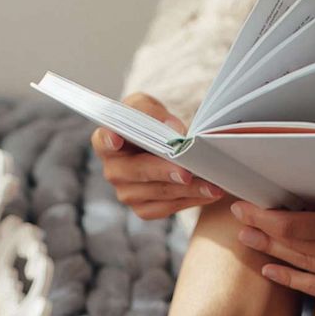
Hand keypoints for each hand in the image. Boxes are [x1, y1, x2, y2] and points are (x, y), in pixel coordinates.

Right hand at [94, 93, 224, 219]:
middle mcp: (113, 170)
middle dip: (163, 172)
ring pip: (157, 193)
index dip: (109, 140)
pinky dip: (190, 201)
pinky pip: (167, 208)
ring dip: (186, 190)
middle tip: (186, 172)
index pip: (103, 140)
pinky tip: (208, 194)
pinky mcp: (143, 209)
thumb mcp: (147, 107)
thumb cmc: (148, 123)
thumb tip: (173, 130)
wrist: (158, 146)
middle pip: (136, 172)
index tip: (117, 139)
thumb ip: (154, 113)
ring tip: (211, 185)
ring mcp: (127, 193)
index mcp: (108, 141)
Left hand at [229, 201, 314, 307]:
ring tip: (248, 240)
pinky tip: (270, 269)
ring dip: (270, 253)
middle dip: (261, 232)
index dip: (263, 217)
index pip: (292, 226)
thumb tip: (290, 197)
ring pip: (300, 266)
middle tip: (239, 220)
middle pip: (292, 246)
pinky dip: (290, 278)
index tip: (244, 206)